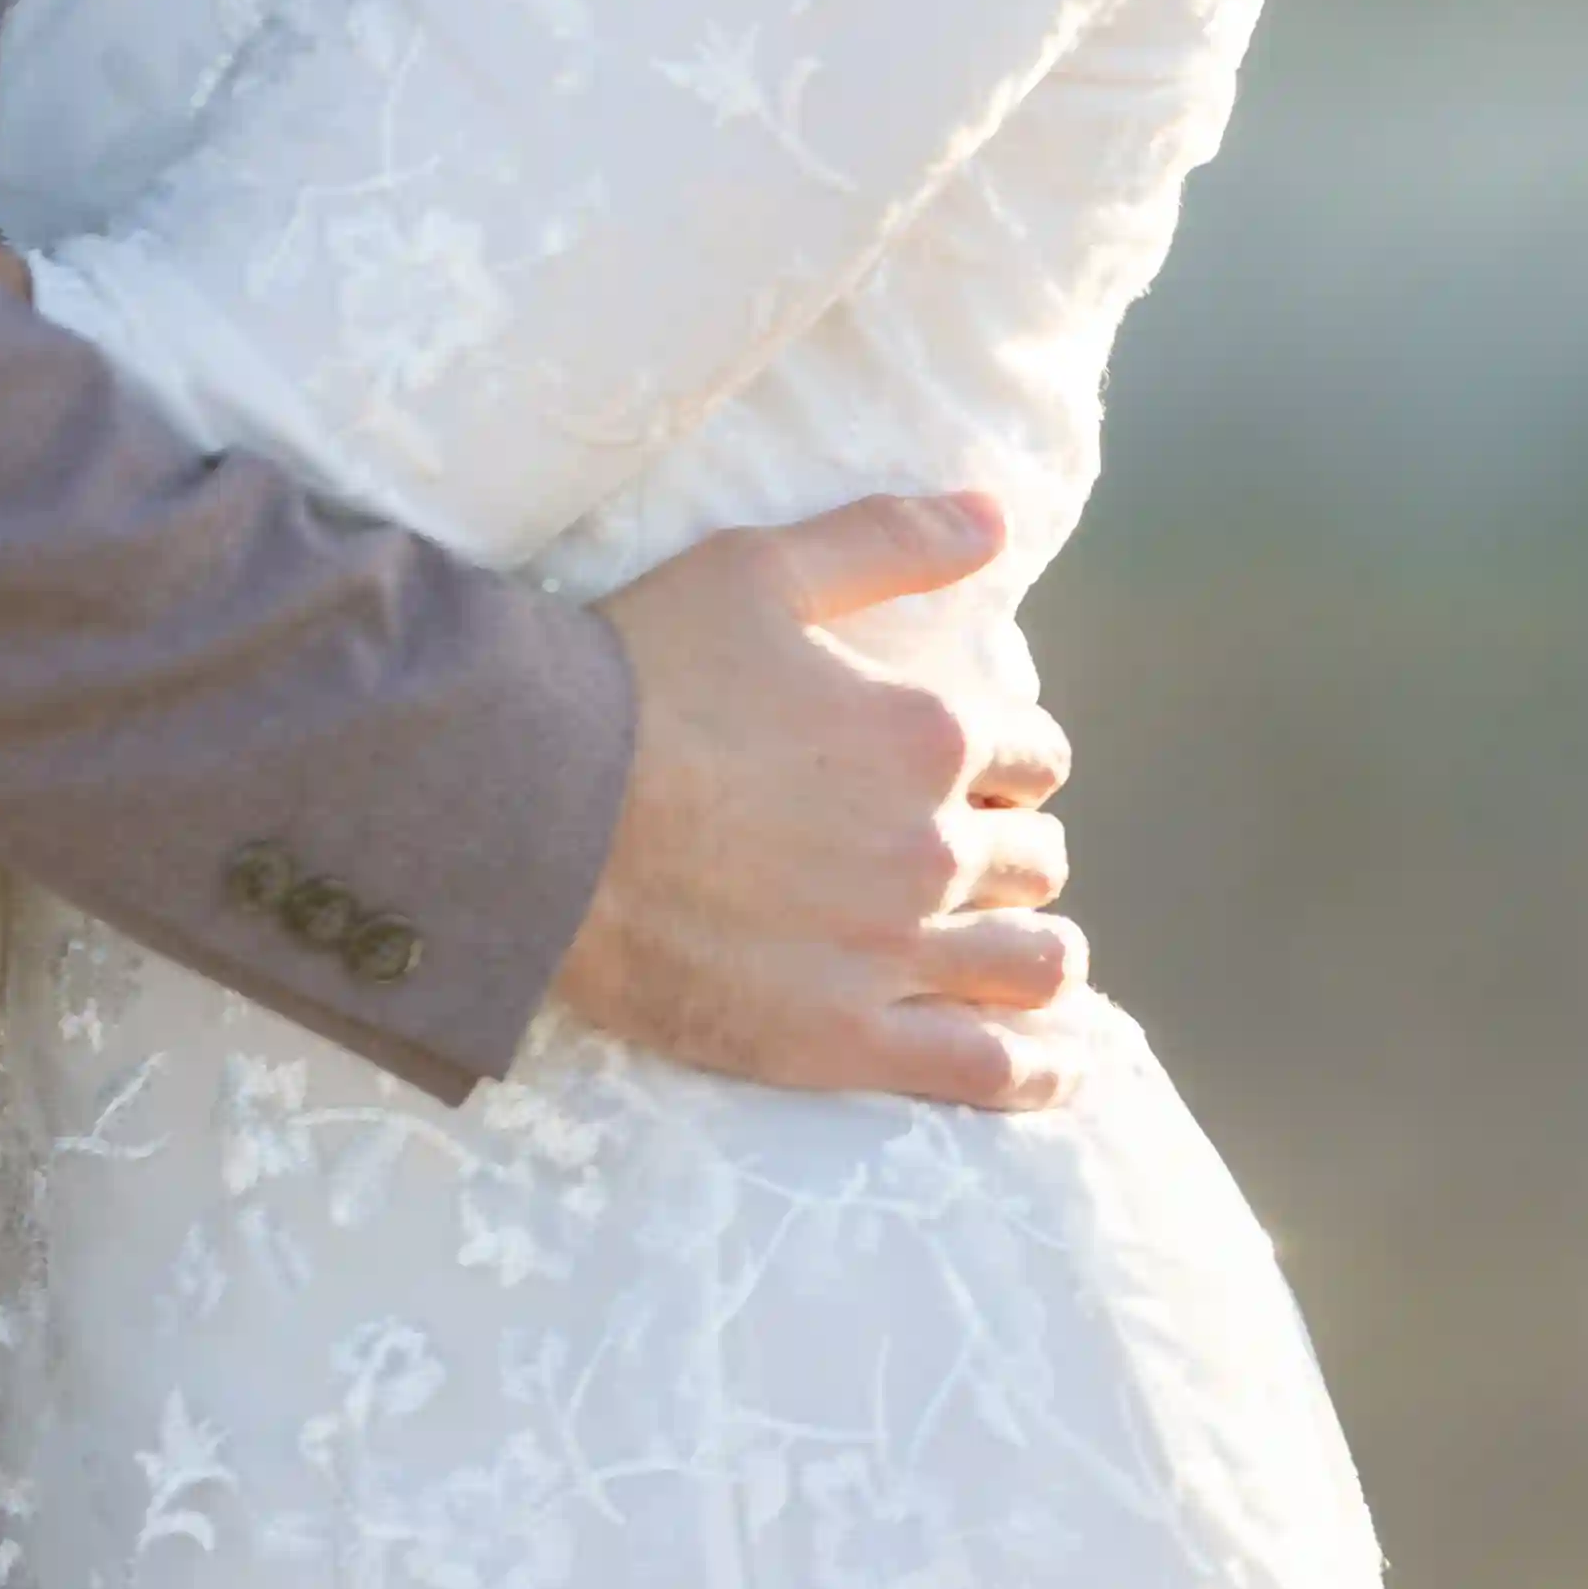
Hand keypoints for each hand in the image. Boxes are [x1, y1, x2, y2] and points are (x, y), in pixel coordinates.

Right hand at [560, 493, 1083, 1107]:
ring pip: (1034, 964)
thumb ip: (888, 540)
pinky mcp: (842, 1039)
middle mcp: (929, 847)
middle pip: (1035, 859)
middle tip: (960, 852)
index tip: (970, 766)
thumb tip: (996, 516)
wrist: (530, 806)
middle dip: (1010, 848)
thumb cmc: (638, 674)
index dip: (1007, 756)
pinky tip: (1057, 1067)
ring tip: (1018, 949)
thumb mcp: (759, 570)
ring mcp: (891, 952)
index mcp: (924, 733)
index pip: (1034, 754)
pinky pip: (987, 1070)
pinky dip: (1040, 1072)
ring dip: (1038, 950)